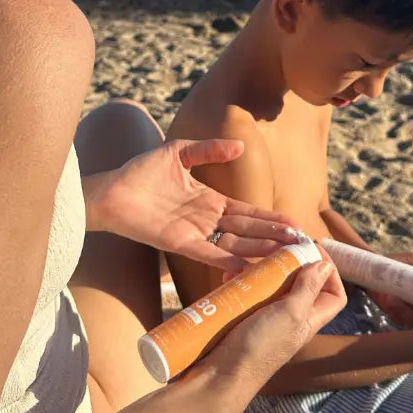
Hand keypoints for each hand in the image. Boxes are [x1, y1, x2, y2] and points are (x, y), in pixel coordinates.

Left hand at [88, 138, 302, 271]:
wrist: (110, 191)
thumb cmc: (140, 173)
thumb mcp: (179, 153)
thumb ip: (210, 150)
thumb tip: (241, 147)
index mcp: (210, 201)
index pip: (248, 212)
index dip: (271, 219)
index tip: (296, 224)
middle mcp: (207, 220)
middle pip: (248, 229)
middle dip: (275, 236)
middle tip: (302, 244)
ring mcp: (195, 233)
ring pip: (235, 242)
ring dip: (260, 249)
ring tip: (285, 254)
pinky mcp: (179, 242)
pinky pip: (208, 252)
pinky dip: (228, 259)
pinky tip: (247, 265)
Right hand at [199, 258, 346, 392]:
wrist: (222, 375)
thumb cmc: (261, 346)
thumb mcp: (290, 314)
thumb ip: (308, 290)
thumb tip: (324, 265)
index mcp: (309, 319)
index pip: (334, 294)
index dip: (329, 271)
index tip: (312, 250)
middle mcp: (290, 318)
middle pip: (301, 285)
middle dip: (291, 264)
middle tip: (277, 248)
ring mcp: (266, 318)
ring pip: (271, 287)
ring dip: (262, 271)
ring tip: (251, 258)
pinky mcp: (243, 317)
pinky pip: (247, 294)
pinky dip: (241, 282)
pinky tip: (230, 273)